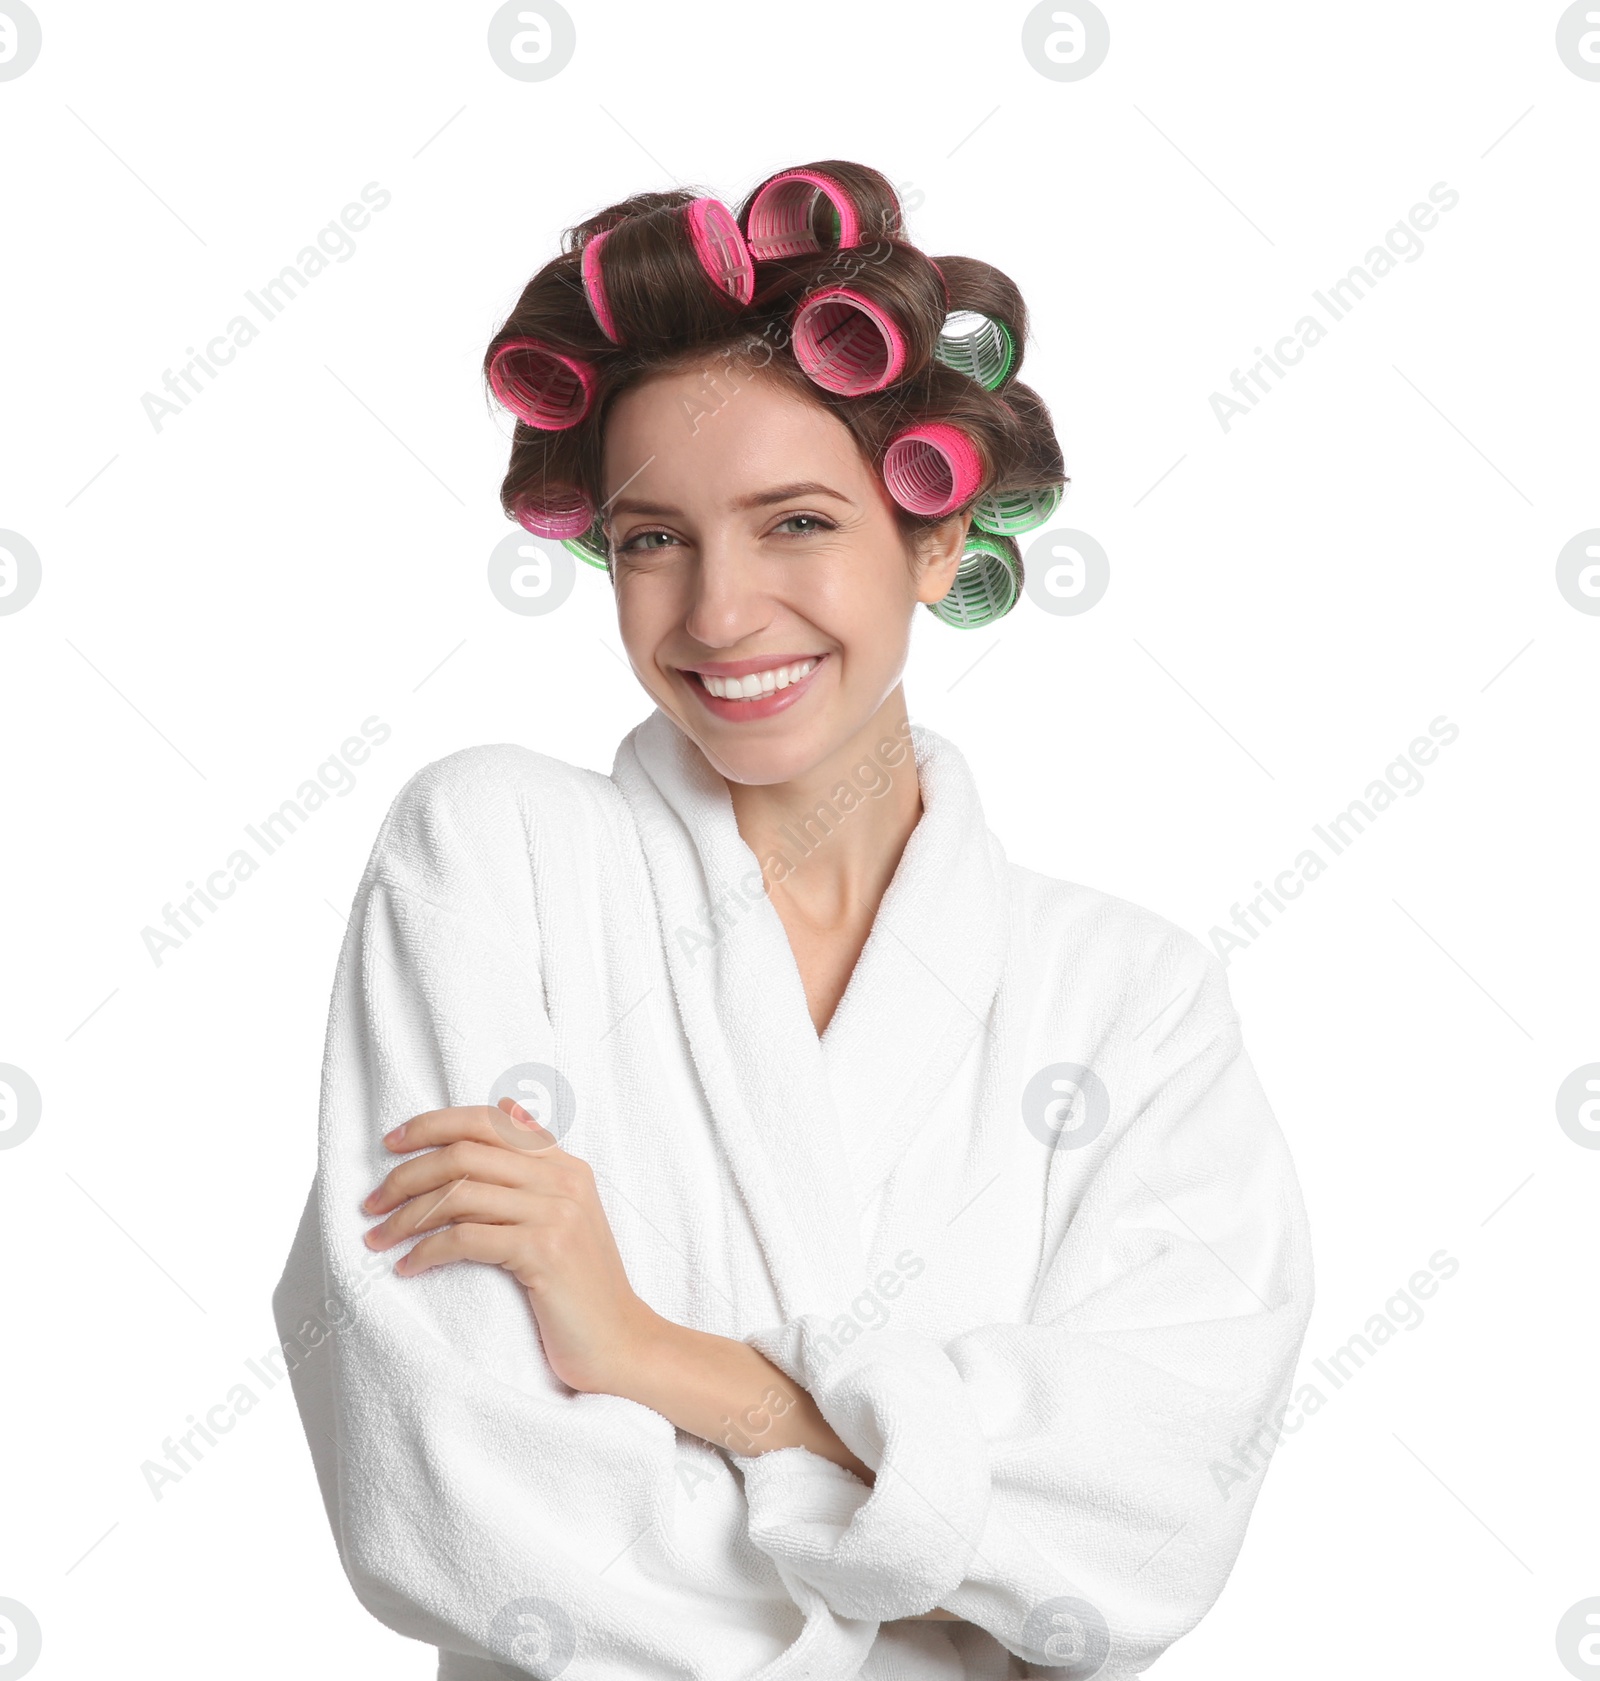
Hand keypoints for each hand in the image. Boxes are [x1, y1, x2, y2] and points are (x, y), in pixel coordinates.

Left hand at [362, 1099, 660, 1394]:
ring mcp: (556, 1214)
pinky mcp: (544, 1252)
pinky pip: (466, 1238)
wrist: (621, 1343)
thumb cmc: (582, 1285)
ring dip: (407, 1217)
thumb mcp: (566, 1212)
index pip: (488, 1121)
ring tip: (379, 1239)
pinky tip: (408, 1267)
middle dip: (406, 1175)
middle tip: (371, 1203)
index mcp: (565, 1165)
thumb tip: (507, 1105)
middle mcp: (563, 1180)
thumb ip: (537, 1161)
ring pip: (459, 1194)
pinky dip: (427, 1251)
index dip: (432, 1125)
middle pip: (465, 1154)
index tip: (390, 1145)